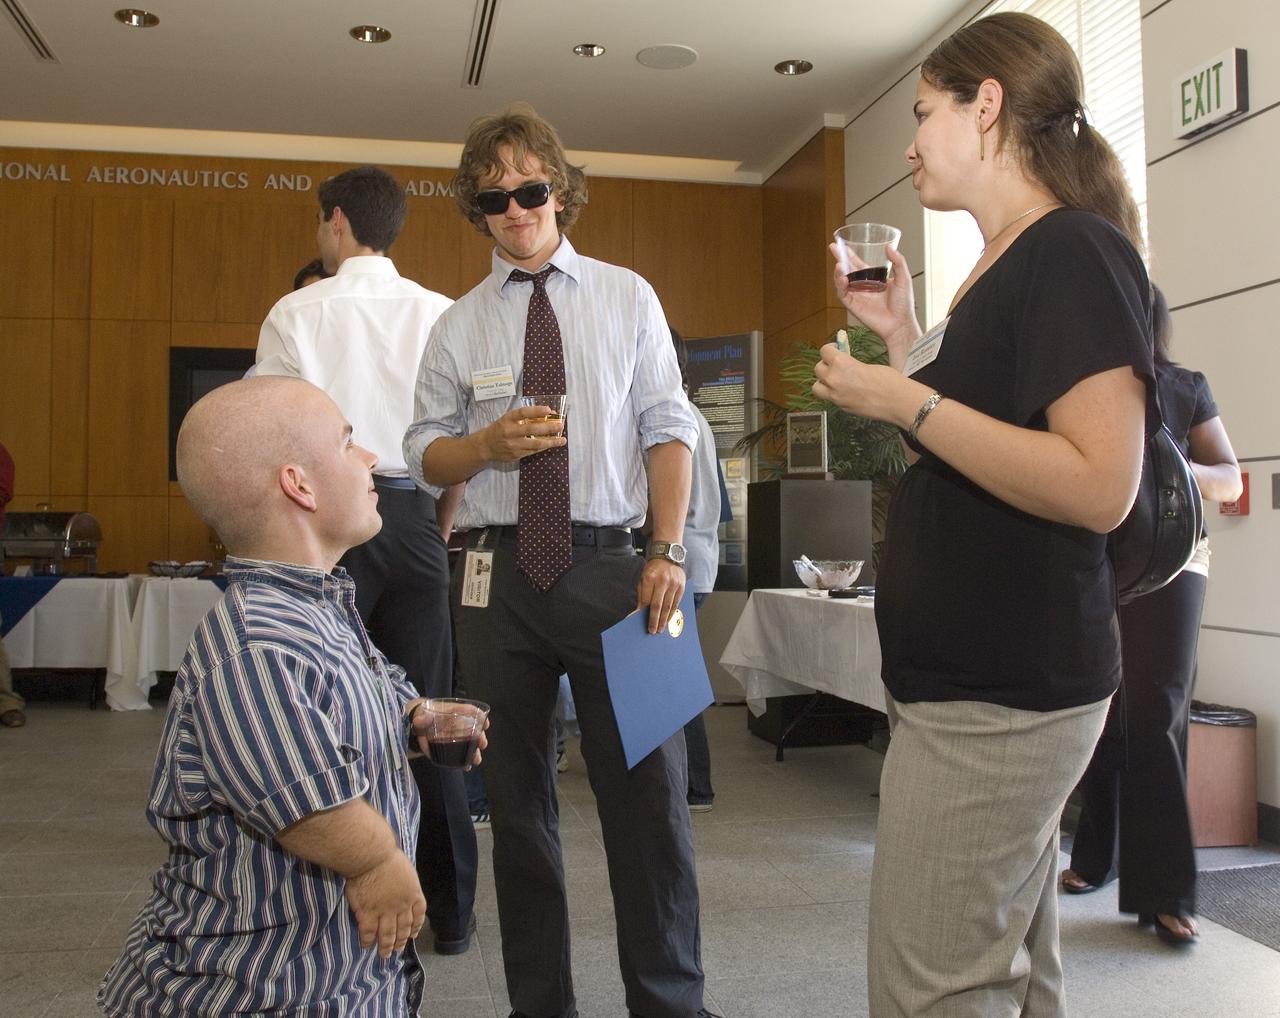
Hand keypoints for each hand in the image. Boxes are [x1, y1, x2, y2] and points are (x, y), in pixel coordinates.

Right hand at [343, 850, 425, 958]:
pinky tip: (366, 946)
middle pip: (404, 928)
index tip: (413, 934)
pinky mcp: (367, 914)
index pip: (419, 914)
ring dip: (386, 946)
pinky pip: (368, 933)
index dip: (417, 926)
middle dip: (401, 941)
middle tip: (397, 950)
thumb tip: (403, 887)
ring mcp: (385, 912)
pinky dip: (367, 941)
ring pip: (388, 935)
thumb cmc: (388, 857)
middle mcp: (401, 906)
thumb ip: (406, 883)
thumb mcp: (406, 870)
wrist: (372, 858)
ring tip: (384, 954)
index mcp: (413, 893)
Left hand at [410, 705, 489, 768]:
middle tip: (482, 744)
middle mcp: (456, 724)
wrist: (414, 728)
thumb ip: (420, 719)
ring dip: (474, 751)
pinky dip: (464, 761)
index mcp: (451, 712)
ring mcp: (454, 737)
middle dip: (479, 737)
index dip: (478, 715)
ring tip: (476, 759)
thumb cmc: (420, 717)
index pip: (468, 710)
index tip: (485, 723)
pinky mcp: (449, 748)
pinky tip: (466, 766)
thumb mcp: (419, 716)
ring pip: (468, 743)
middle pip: (472, 728)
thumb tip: (420, 721)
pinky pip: (459, 754)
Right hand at [480, 405, 566, 463]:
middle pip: (532, 429)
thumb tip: (548, 414)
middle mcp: (510, 431)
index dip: (536, 410)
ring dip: (551, 441)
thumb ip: (524, 417)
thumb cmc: (501, 429)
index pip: (523, 413)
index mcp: (508, 420)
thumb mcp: (508, 419)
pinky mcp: (516, 455)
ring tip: (562, 440)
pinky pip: (533, 451)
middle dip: (549, 427)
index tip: (549, 410)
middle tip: (561, 425)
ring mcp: (513, 444)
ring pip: (536, 443)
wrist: (486, 446)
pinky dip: (544, 447)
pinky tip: (552, 444)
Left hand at [636, 557, 685, 634]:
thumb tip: (638, 612)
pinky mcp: (681, 586)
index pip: (646, 600)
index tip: (641, 623)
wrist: (667, 555)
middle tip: (652, 630)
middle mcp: (662, 580)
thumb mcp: (643, 579)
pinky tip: (667, 619)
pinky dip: (671, 613)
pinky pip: (676, 603)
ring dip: (664, 619)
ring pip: (668, 606)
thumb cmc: (653, 569)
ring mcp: (673, 583)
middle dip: (655, 620)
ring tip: (660, 628)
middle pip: (658, 605)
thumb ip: (642, 595)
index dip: (644, 613)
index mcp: (650, 578)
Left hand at [812, 342, 913, 425]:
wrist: (898, 402)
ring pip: (816, 387)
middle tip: (836, 365)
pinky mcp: (841, 408)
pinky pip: (829, 399)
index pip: (824, 351)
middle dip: (826, 365)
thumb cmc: (889, 380)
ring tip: (834, 380)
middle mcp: (834, 380)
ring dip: (823, 382)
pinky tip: (845, 391)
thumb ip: (850, 363)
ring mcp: (836, 396)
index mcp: (841, 364)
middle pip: (818, 369)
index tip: (836, 349)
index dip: (830, 349)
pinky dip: (832, 394)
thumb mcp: (867, 364)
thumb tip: (844, 363)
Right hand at [829, 244, 920, 368]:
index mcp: (873, 279)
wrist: (900, 323)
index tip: (842, 244)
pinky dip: (840, 286)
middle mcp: (863, 286)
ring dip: (838, 272)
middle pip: (847, 270)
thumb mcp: (904, 278)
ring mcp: (857, 295)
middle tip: (832, 247)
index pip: (858, 264)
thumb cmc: (904, 304)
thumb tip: (889, 247)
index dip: (850, 254)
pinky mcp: (853, 305)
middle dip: (839, 258)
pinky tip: (842, 278)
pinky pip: (843, 294)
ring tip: (838, 264)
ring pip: (842, 281)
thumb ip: (898, 262)